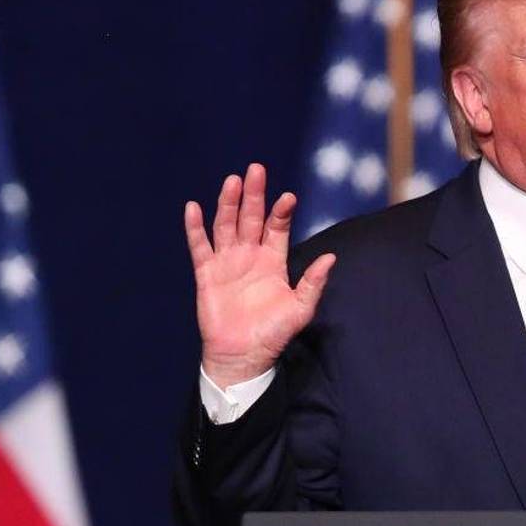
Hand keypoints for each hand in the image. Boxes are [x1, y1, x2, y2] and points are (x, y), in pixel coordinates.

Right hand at [185, 163, 335, 387]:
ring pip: (226, 225)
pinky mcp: (207, 273)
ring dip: (228, 203)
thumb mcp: (300, 309)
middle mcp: (250, 255)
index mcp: (274, 260)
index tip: (288, 197)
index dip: (281, 212)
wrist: (243, 355)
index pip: (277, 227)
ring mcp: (227, 262)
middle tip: (256, 170)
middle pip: (251, 218)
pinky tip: (194, 208)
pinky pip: (200, 247)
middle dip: (254, 194)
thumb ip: (313, 283)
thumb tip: (331, 258)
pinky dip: (196, 228)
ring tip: (232, 182)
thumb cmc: (273, 333)